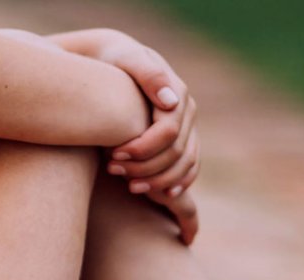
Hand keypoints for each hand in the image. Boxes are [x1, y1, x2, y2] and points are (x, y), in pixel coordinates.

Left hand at [95, 32, 199, 200]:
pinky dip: (178, 184)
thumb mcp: (127, 59)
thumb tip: (170, 102)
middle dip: (144, 168)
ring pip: (186, 165)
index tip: (113, 156)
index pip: (167, 133)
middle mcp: (188, 112)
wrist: (116, 63)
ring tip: (130, 186)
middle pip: (176, 153)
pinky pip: (190, 169)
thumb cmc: (115, 62)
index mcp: (177, 94)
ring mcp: (189, 128)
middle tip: (113, 171)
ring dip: (159, 181)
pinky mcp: (185, 141)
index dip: (141, 149)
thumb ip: (148, 75)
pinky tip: (159, 196)